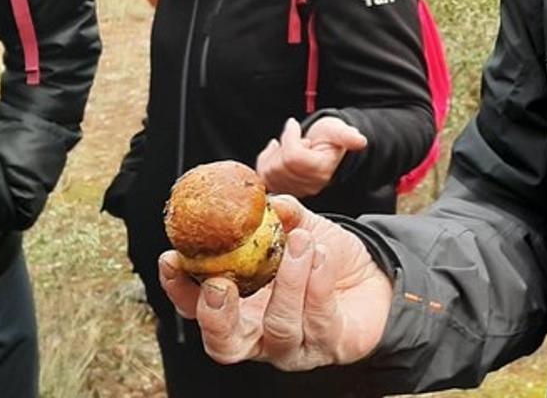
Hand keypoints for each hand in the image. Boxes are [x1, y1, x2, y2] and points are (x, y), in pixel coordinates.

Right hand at [158, 195, 392, 369]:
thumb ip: (282, 215)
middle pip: (225, 345)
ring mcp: (295, 346)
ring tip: (301, 240)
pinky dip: (318, 282)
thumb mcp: (300, 228)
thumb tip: (268, 200)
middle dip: (216, 316)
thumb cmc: (325, 256)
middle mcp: (262, 334)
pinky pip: (319, 318)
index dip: (180, 290)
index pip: (198, 309)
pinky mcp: (330, 346)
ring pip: (279, 326)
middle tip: (221, 283)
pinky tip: (323, 254)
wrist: (374, 274)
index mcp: (242, 307)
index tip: (171, 257)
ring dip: (287, 281)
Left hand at [256, 117, 367, 196]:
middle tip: (295, 138)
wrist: (324, 148)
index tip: (294, 124)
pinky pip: (263, 176)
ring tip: (289, 145)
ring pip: (269, 171)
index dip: (289, 137)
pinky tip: (276, 151)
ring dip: (274, 153)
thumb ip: (348, 136)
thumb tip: (360, 140)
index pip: (293, 157)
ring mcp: (294, 190)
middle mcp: (308, 186)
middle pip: (279, 165)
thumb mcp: (339, 131)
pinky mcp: (281, 190)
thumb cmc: (330, 137)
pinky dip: (265, 160)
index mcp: (322, 171)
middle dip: (282, 146)